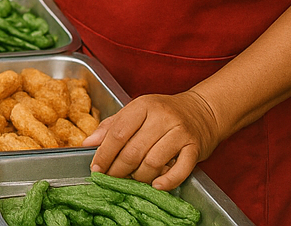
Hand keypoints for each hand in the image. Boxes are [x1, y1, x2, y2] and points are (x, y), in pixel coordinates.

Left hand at [84, 90, 220, 190]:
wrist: (202, 111)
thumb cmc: (164, 112)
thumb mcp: (136, 111)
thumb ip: (112, 126)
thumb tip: (87, 143)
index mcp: (143, 105)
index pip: (118, 132)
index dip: (104, 153)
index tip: (96, 168)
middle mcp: (161, 117)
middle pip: (133, 150)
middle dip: (118, 170)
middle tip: (111, 179)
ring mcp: (179, 132)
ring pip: (153, 162)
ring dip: (140, 177)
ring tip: (133, 181)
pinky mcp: (195, 148)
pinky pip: (180, 170)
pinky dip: (166, 182)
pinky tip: (156, 186)